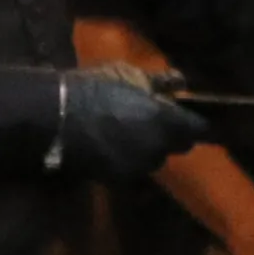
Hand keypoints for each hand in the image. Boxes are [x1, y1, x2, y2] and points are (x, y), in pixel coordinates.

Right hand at [54, 68, 208, 182]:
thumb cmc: (95, 88)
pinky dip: (128, 160)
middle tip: (156, 122)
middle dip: (171, 136)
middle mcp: (156, 148)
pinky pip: (132, 169)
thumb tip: (182, 82)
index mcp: (166, 121)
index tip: (191, 119)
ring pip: (153, 160)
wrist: (54, 116)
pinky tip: (112, 147)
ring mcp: (136, 166)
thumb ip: (162, 82)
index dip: (196, 124)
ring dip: (149, 149)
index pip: (198, 130)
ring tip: (130, 134)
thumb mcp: (130, 75)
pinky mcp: (115, 179)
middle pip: (177, 146)